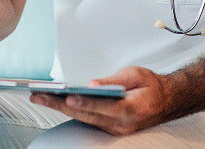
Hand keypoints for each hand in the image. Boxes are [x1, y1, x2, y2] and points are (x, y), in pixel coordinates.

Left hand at [30, 66, 170, 135]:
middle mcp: (122, 124)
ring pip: (83, 119)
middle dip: (59, 105)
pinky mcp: (109, 128)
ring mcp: (115, 129)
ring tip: (38, 97)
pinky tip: (52, 102)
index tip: (68, 96)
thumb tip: (92, 85)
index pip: (104, 106)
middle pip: (86, 115)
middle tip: (38, 96)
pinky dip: (69, 111)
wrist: (166, 101)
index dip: (85, 102)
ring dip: (59, 108)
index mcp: (132, 109)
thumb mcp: (135, 74)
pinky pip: (86, 120)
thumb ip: (113, 81)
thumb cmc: (150, 85)